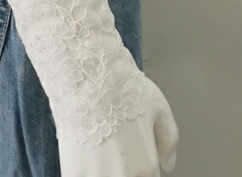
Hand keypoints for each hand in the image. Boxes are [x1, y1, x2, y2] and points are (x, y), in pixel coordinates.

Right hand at [57, 72, 178, 175]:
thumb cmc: (123, 88)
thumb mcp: (160, 108)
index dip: (142, 167)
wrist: (87, 76)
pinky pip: (82, 176)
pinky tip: (84, 151)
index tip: (135, 156)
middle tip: (115, 146)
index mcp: (145, 167)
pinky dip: (84, 168)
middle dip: (123, 167)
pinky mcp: (72, 171)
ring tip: (98, 146)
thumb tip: (168, 165)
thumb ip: (169, 141)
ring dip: (102, 168)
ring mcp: (95, 176)